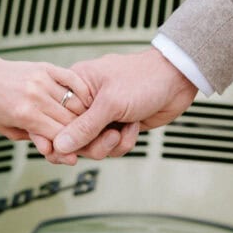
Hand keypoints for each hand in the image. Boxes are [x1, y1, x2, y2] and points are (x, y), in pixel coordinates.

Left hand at [0, 47, 90, 160]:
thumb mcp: (6, 129)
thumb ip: (32, 138)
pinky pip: (73, 80)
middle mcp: (36, 96)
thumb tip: (54, 151)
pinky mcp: (46, 68)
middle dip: (79, 133)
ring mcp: (42, 80)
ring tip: (86, 124)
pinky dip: (83, 92)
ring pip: (75, 102)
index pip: (59, 135)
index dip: (71, 147)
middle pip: (70, 120)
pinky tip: (85, 102)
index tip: (77, 154)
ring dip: (83, 115)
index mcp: (25, 114)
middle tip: (86, 140)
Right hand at [46, 48, 197, 162]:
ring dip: (112, 144)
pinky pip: (112, 147)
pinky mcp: (118, 126)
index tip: (61, 154)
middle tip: (111, 136)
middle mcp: (85, 102)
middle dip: (93, 144)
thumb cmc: (143, 79)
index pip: (54, 118)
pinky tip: (134, 127)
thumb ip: (84, 127)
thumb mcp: (111, 103)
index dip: (57, 138)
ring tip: (125, 129)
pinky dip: (125, 141)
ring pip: (93, 146)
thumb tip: (59, 146)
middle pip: (73, 138)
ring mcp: (102, 116)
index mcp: (75, 86)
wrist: (178, 80)